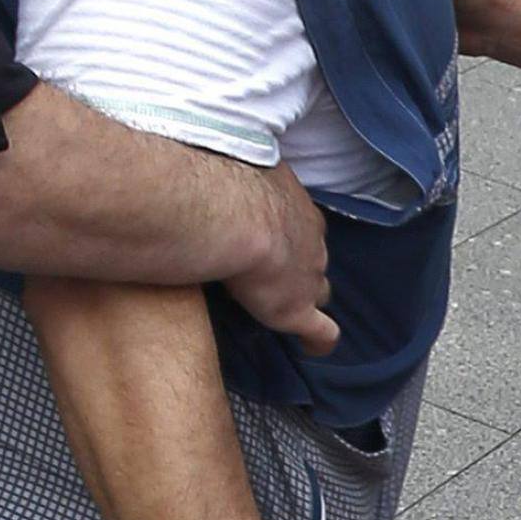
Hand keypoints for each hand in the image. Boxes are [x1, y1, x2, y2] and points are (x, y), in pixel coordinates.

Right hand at [229, 163, 337, 354]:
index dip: (283, 235)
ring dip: (304, 296)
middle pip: (313, 256)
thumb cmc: (218, 184)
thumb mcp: (229, 171)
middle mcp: (310, 238)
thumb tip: (199, 177)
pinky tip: (312, 348)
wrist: (229, 213)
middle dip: (298, 264)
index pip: (297, 223)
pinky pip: (321, 332)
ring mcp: (308, 276)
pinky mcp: (297, 310)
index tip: (262, 240)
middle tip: (270, 273)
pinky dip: (319, 340)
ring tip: (285, 306)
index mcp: (292, 204)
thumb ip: (226, 180)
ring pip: (318, 289)